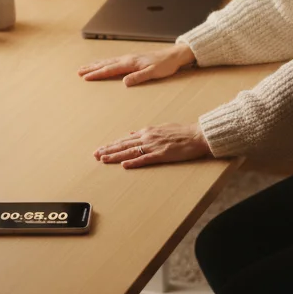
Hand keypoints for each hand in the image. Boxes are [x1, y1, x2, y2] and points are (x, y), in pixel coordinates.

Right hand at [77, 44, 195, 86]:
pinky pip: (114, 60)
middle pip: (105, 64)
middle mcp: (127, 59)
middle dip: (91, 68)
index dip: (97, 74)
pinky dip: (104, 62)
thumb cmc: (165, 65)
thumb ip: (139, 77)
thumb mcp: (153, 73)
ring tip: (84, 67)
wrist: (174, 55)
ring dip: (95, 64)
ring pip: (108, 61)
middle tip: (78, 72)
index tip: (85, 77)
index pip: (110, 69)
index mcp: (130, 63)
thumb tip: (125, 82)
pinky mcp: (132, 58)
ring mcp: (129, 58)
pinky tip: (102, 63)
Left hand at [94, 123, 211, 168]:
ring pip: (130, 152)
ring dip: (115, 156)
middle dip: (108, 150)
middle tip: (95, 155)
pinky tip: (124, 165)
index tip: (101, 149)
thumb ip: (146, 132)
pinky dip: (134, 162)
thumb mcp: (162, 128)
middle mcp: (148, 138)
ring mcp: (154, 146)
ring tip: (103, 159)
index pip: (125, 140)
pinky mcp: (162, 155)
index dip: (112, 145)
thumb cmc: (182, 132)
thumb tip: (133, 134)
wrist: (197, 135)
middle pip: (124, 145)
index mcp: (148, 131)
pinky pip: (145, 159)